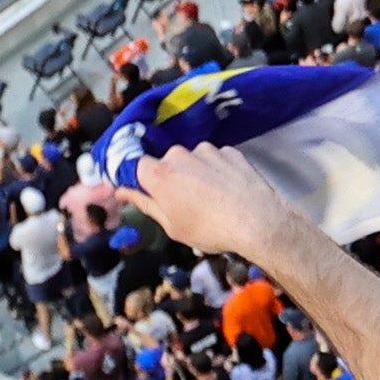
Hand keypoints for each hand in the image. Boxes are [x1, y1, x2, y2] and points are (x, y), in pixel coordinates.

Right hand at [121, 140, 320, 270]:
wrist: (258, 220)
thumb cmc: (208, 229)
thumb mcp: (171, 225)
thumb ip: (144, 203)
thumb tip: (122, 190)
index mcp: (158, 173)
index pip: (138, 166)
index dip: (143, 180)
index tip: (152, 194)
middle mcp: (180, 154)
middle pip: (167, 163)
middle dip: (172, 179)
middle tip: (186, 203)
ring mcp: (207, 150)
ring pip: (193, 160)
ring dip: (196, 174)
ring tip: (212, 198)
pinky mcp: (230, 151)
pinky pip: (215, 159)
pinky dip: (218, 171)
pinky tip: (228, 190)